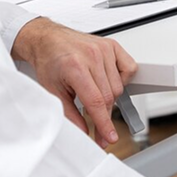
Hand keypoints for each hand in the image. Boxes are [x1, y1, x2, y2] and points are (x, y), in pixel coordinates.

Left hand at [11, 18, 136, 148]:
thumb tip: (84, 131)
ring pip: (119, 86)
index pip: (96, 102)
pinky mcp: (111, 46)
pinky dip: (123, 79)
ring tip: (96, 98)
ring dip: (110, 98)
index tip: (109, 137)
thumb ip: (70, 114)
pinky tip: (110, 82)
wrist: (48, 40)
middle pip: (109, 97)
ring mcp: (103, 50)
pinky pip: (129, 68)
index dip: (104, 123)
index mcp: (75, 67)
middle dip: (105, 117)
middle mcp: (92, 56)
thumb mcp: (53, 92)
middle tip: (100, 130)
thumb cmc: (49, 61)